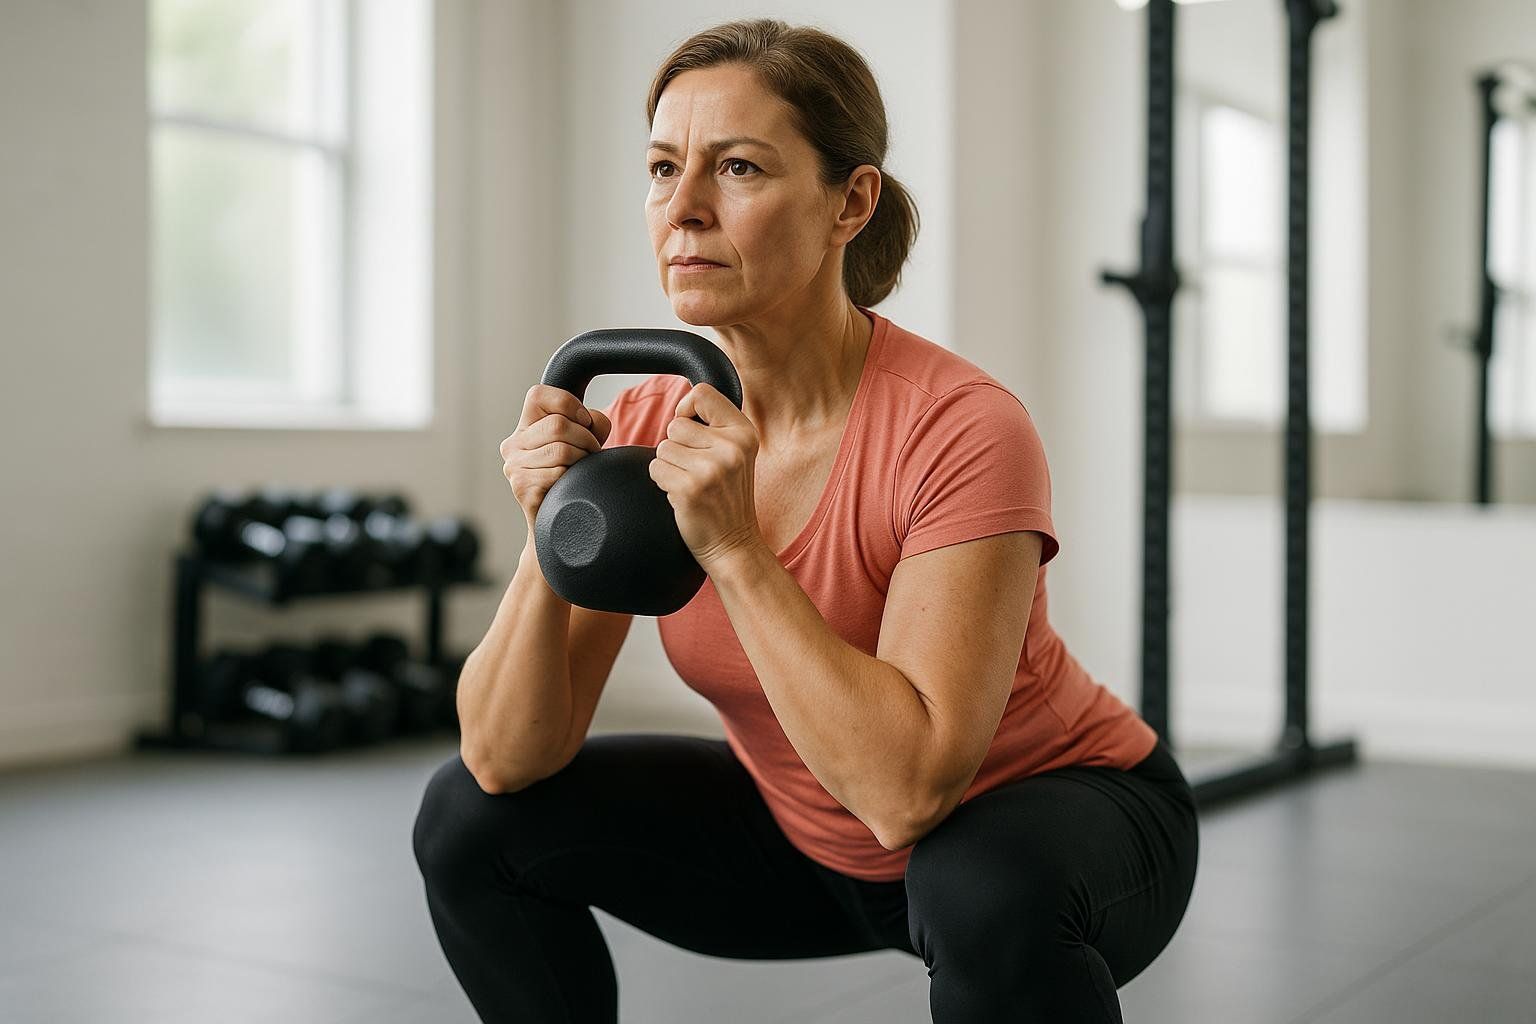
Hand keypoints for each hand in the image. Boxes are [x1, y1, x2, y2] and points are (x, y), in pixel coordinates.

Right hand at [500, 385, 610, 529]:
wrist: (560, 521)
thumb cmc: (575, 476)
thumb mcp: (584, 441)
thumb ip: (591, 422)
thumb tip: (592, 421)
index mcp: (525, 426)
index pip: (538, 394)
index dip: (568, 403)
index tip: (583, 422)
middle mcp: (513, 444)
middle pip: (558, 425)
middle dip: (586, 439)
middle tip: (591, 453)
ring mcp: (513, 466)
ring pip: (561, 449)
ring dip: (583, 460)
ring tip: (582, 470)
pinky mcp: (522, 487)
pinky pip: (558, 473)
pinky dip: (573, 479)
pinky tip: (570, 485)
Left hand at [649, 382, 764, 572]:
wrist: (734, 543)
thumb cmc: (728, 498)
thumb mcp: (737, 454)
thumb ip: (716, 426)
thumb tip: (682, 407)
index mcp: (744, 433)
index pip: (702, 394)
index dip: (686, 408)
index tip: (689, 426)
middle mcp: (731, 447)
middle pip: (675, 424)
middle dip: (677, 446)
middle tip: (696, 469)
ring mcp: (711, 468)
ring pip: (663, 448)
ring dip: (669, 466)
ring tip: (690, 483)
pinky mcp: (690, 488)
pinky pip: (656, 469)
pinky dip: (662, 482)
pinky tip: (682, 495)